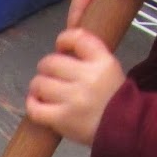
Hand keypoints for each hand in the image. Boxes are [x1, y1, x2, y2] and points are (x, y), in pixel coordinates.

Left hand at [26, 29, 125, 144]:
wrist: (123, 128)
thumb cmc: (113, 96)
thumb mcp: (108, 67)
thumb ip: (88, 50)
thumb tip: (67, 27)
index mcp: (102, 62)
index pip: (77, 37)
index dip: (63, 40)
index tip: (61, 47)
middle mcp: (87, 78)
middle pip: (51, 62)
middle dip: (46, 67)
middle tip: (51, 75)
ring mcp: (73, 99)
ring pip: (39, 83)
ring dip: (38, 86)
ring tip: (45, 91)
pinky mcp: (62, 119)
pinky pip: (35, 108)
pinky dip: (32, 104)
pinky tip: (37, 102)